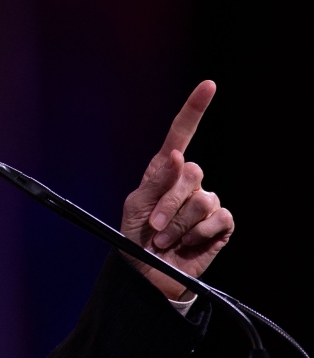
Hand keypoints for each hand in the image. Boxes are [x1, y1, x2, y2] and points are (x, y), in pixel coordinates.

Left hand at [120, 80, 234, 299]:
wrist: (148, 272)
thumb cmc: (136, 237)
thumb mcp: (136, 206)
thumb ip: (156, 181)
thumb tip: (176, 154)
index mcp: (164, 171)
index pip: (181, 134)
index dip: (195, 109)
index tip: (209, 85)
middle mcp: (188, 181)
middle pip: (191, 173)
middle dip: (168, 203)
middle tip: (153, 227)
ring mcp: (206, 201)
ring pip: (203, 199)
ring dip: (179, 224)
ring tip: (166, 239)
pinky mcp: (221, 223)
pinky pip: (218, 218)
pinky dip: (198, 234)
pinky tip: (187, 244)